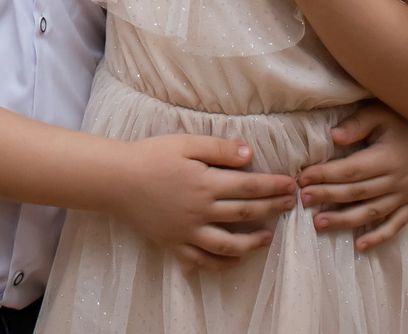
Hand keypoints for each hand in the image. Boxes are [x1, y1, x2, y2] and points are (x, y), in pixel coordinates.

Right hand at [110, 133, 296, 270]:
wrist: (117, 180)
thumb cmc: (150, 156)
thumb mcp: (184, 144)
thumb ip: (218, 149)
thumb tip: (249, 154)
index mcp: (205, 183)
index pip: (249, 186)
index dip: (273, 186)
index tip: (291, 185)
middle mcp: (201, 211)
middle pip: (245, 213)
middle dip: (271, 209)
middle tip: (290, 205)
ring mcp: (188, 231)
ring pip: (228, 244)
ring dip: (252, 243)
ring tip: (268, 239)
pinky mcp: (174, 244)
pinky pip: (202, 261)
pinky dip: (221, 264)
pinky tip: (234, 260)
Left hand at [299, 103, 407, 251]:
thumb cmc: (398, 118)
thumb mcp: (378, 113)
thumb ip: (357, 124)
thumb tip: (334, 136)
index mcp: (388, 158)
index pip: (351, 171)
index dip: (326, 175)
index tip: (302, 178)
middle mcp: (398, 180)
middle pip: (357, 193)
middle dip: (328, 196)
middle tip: (303, 199)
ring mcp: (406, 195)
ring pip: (372, 213)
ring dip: (345, 220)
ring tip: (319, 224)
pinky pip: (396, 225)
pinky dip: (379, 237)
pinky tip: (360, 246)